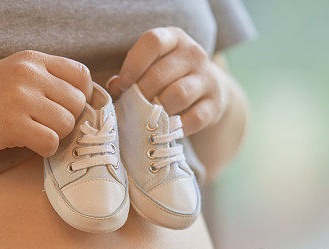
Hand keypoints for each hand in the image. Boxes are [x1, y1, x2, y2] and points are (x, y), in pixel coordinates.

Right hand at [0, 50, 92, 156]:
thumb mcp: (12, 73)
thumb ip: (43, 79)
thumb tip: (80, 101)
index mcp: (32, 60)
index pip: (81, 75)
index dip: (81, 96)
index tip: (67, 108)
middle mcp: (29, 75)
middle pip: (77, 103)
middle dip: (67, 119)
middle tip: (46, 125)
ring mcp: (20, 99)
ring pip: (67, 124)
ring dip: (55, 135)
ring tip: (35, 133)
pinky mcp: (13, 125)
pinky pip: (51, 142)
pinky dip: (46, 150)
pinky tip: (31, 145)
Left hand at [106, 27, 228, 135]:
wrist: (208, 90)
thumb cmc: (168, 77)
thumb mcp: (151, 66)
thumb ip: (132, 73)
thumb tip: (114, 87)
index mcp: (174, 38)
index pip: (152, 42)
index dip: (132, 65)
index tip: (121, 85)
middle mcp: (194, 54)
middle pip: (160, 75)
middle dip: (140, 94)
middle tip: (131, 107)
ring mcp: (208, 78)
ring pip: (177, 95)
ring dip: (157, 111)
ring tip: (147, 118)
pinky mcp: (215, 104)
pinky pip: (193, 118)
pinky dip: (175, 127)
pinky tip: (165, 129)